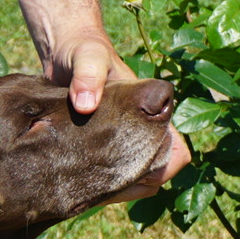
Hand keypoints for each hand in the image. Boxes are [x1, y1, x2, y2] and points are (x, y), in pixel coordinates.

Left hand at [42, 34, 190, 202]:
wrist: (63, 50)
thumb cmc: (83, 50)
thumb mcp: (87, 58)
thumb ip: (88, 76)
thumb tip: (86, 105)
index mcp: (151, 114)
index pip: (176, 154)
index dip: (161, 168)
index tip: (130, 171)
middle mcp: (140, 132)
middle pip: (154, 176)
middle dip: (133, 186)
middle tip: (98, 185)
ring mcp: (120, 143)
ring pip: (132, 181)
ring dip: (115, 188)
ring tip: (84, 188)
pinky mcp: (99, 149)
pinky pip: (108, 178)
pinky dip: (97, 185)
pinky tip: (74, 184)